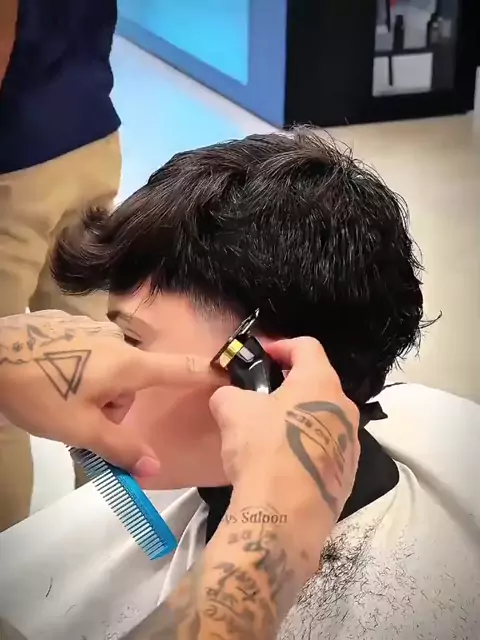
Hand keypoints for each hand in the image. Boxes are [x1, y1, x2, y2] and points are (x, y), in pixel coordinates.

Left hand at [0, 311, 221, 476]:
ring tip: (60, 399)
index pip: (180, 369)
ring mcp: (91, 327)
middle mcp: (116, 340)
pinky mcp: (68, 323)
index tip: (231, 373)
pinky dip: (78, 368)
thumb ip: (119, 448)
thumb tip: (153, 468)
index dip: (208, 373)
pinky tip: (50, 375)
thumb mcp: (80, 429)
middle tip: (84, 420)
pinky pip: (88, 351)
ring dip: (95, 388)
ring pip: (108, 367)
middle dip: (116, 403)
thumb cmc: (40, 392)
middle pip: (134, 379)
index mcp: (127, 364)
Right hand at [209, 337, 359, 519]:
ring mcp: (351, 443)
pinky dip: (307, 447)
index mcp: (321, 382)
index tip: (263, 355)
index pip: (306, 346)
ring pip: (324, 418)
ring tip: (271, 433)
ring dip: (300, 417)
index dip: (281, 345)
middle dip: (290, 385)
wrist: (284, 514)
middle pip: (318, 383)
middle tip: (262, 396)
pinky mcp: (348, 474)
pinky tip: (283, 464)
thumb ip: (229, 393)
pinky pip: (326, 448)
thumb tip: (229, 398)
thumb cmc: (263, 448)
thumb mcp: (232, 410)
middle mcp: (344, 408)